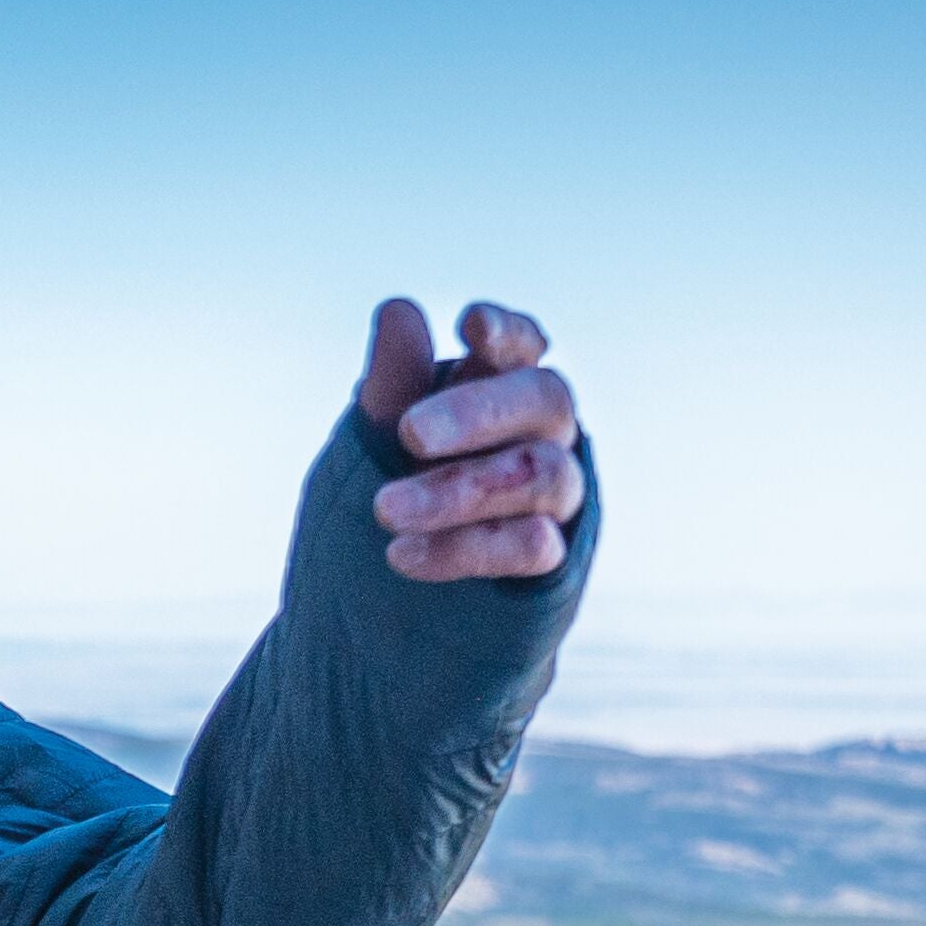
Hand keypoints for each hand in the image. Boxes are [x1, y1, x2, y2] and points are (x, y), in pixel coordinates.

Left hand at [360, 299, 583, 580]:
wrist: (377, 616)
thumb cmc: (388, 506)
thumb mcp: (373, 442)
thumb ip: (392, 385)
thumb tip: (398, 309)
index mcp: (500, 394)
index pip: (525, 350)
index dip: (508, 334)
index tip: (470, 324)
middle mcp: (541, 437)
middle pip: (545, 400)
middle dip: (478, 412)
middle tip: (408, 433)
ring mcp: (552, 500)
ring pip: (540, 474)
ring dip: (460, 490)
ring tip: (384, 510)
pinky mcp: (549, 563)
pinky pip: (533, 545)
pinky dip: (468, 548)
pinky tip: (402, 555)